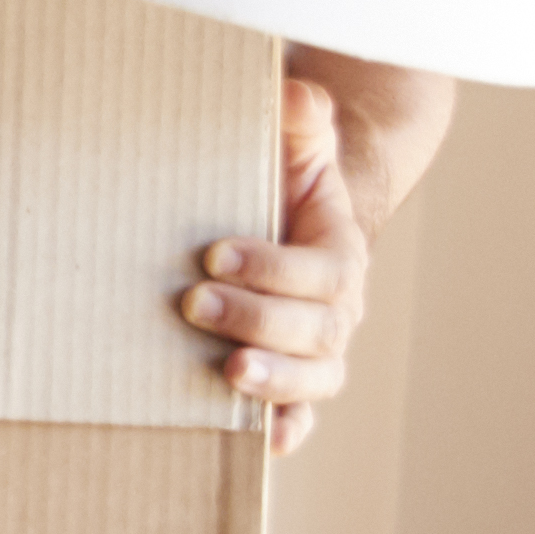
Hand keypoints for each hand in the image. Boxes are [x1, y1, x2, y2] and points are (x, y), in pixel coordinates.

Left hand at [186, 71, 373, 456]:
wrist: (283, 224)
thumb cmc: (279, 184)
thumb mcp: (292, 145)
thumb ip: (298, 118)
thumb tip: (295, 94)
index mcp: (338, 252)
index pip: (318, 267)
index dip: (272, 265)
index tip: (214, 253)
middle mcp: (336, 309)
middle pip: (315, 328)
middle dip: (259, 319)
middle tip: (196, 305)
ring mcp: (315, 351)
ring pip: (313, 377)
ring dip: (274, 382)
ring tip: (228, 373)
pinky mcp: (291, 380)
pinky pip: (301, 414)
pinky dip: (287, 429)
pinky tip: (264, 440)